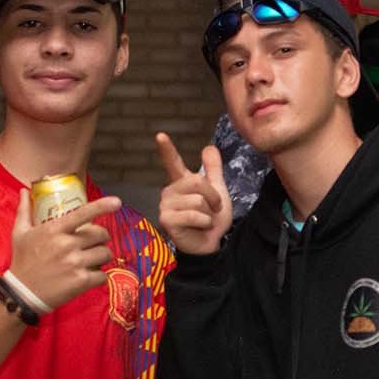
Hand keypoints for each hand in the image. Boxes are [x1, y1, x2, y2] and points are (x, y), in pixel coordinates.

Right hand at [7, 191, 122, 310]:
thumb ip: (24, 210)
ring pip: (105, 254)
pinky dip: (99, 276)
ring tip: (92, 260)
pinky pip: (103, 274)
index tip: (117, 202)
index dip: (102, 206)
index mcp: (54, 229)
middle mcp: (67, 244)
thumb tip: (25, 190)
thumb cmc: (22, 261)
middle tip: (94, 244)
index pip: (83, 213)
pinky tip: (89, 276)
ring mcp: (75, 263)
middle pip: (101, 234)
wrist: (22, 293)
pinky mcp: (81, 281)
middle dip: (101, 238)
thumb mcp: (19, 233)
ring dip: (102, 257)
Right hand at [157, 132, 230, 255]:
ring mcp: (166, 206)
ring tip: (204, 221)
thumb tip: (209, 147)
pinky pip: (194, 215)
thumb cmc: (211, 219)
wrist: (212, 243)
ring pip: (197, 200)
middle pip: (197, 182)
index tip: (160, 135)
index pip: (173, 162)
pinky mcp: (166, 220)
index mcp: (181, 183)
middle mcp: (170, 192)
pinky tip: (199, 228)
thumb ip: (213, 170)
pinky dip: (204, 223)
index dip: (167, 149)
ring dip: (209, 213)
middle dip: (212, 197)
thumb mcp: (217, 192)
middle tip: (213, 209)